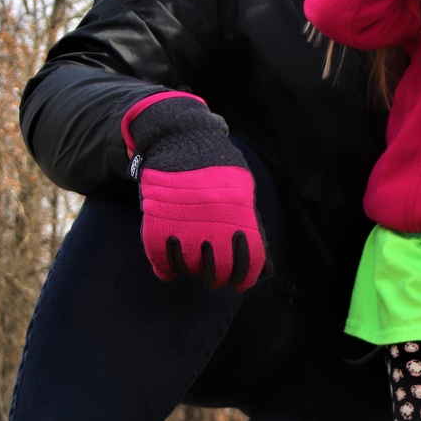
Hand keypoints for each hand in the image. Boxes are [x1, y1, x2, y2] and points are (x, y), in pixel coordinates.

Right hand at [123, 94, 267, 290]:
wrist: (181, 138)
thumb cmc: (217, 165)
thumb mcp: (243, 190)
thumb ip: (250, 225)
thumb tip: (262, 265)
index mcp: (240, 218)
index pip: (247, 263)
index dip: (243, 278)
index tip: (238, 282)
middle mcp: (214, 226)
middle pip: (217, 272)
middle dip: (216, 278)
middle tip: (213, 275)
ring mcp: (184, 226)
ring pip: (188, 268)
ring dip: (190, 269)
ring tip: (192, 260)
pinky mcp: (158, 224)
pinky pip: (161, 260)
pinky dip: (165, 268)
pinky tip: (170, 268)